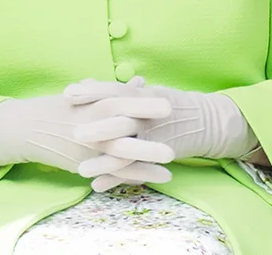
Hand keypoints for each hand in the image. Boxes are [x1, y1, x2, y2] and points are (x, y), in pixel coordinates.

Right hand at [0, 86, 174, 189]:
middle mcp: (89, 125)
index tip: (166, 103)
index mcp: (89, 105)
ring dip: (146, 155)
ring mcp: (87, 147)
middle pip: (121, 126)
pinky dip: (138, 175)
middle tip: (173, 127)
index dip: (141, 103)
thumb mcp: (83, 95)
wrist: (26, 128)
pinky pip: (115, 171)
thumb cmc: (58, 108)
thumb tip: (140, 81)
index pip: (118, 101)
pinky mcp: (84, 164)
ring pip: (120, 152)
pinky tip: (161, 176)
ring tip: (172, 159)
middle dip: (147, 127)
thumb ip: (113, 90)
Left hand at [68, 78, 258, 161]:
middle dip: (97, 128)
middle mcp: (146, 116)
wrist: (204, 121)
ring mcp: (153, 138)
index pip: (113, 91)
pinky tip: (97, 186)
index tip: (67, 93)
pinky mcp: (159, 156)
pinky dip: (116, 178)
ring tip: (81, 170)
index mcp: (140, 96)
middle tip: (74, 134)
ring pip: (126, 151)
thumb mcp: (142, 92)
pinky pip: (135, 169)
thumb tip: (85, 83)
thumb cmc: (164, 102)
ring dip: (103, 163)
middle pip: (120, 121)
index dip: (91, 91)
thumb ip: (114, 91)